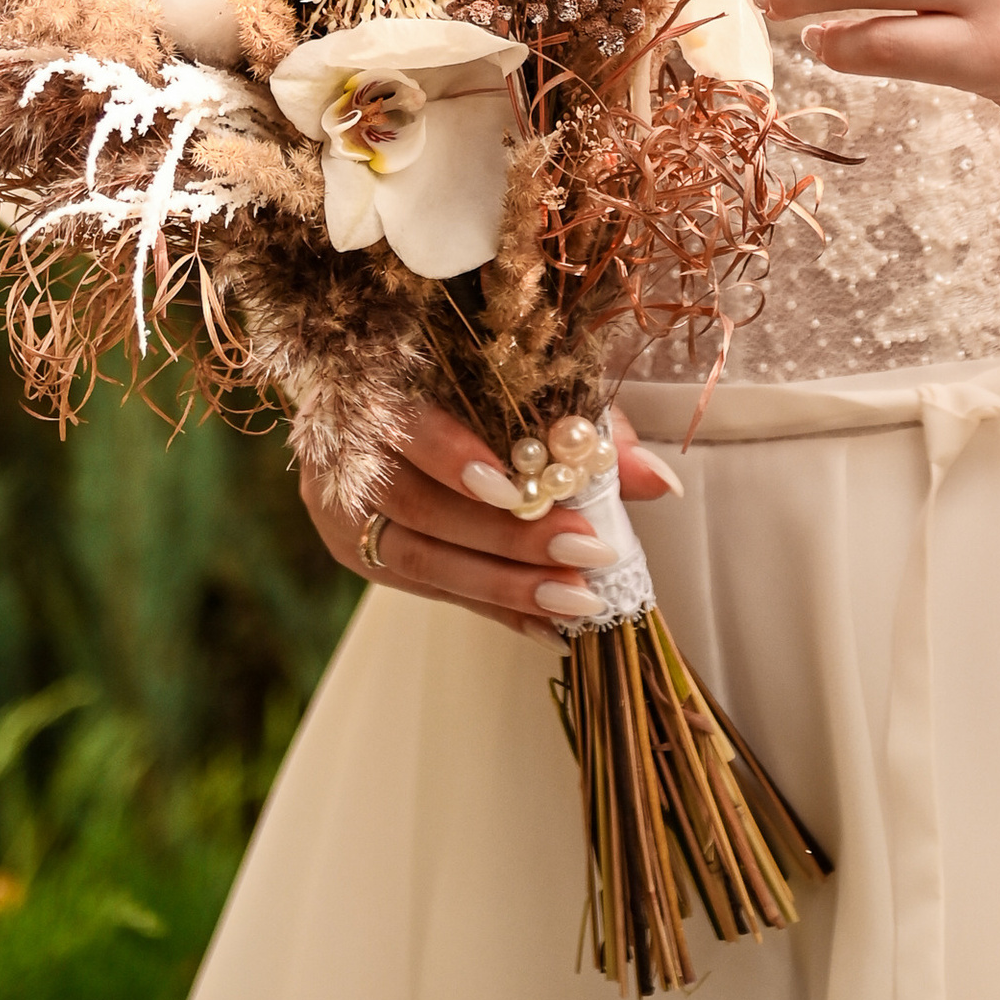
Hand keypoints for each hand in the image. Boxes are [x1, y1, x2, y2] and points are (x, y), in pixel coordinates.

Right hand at [303, 400, 682, 640]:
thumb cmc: (458, 376)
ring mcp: (340, 508)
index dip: (453, 458)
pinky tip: (545, 624)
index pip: (402, 424)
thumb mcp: (519, 383)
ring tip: (575, 598)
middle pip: (418, 506)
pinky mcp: (357, 552)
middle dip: (506, 537)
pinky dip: (491, 606)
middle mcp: (340, 451)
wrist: (370, 394)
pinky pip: (428, 588)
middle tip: (586, 551)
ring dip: (503, 585)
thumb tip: (659, 481)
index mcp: (370, 384)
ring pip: (419, 557)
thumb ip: (582, 426)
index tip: (518, 488)